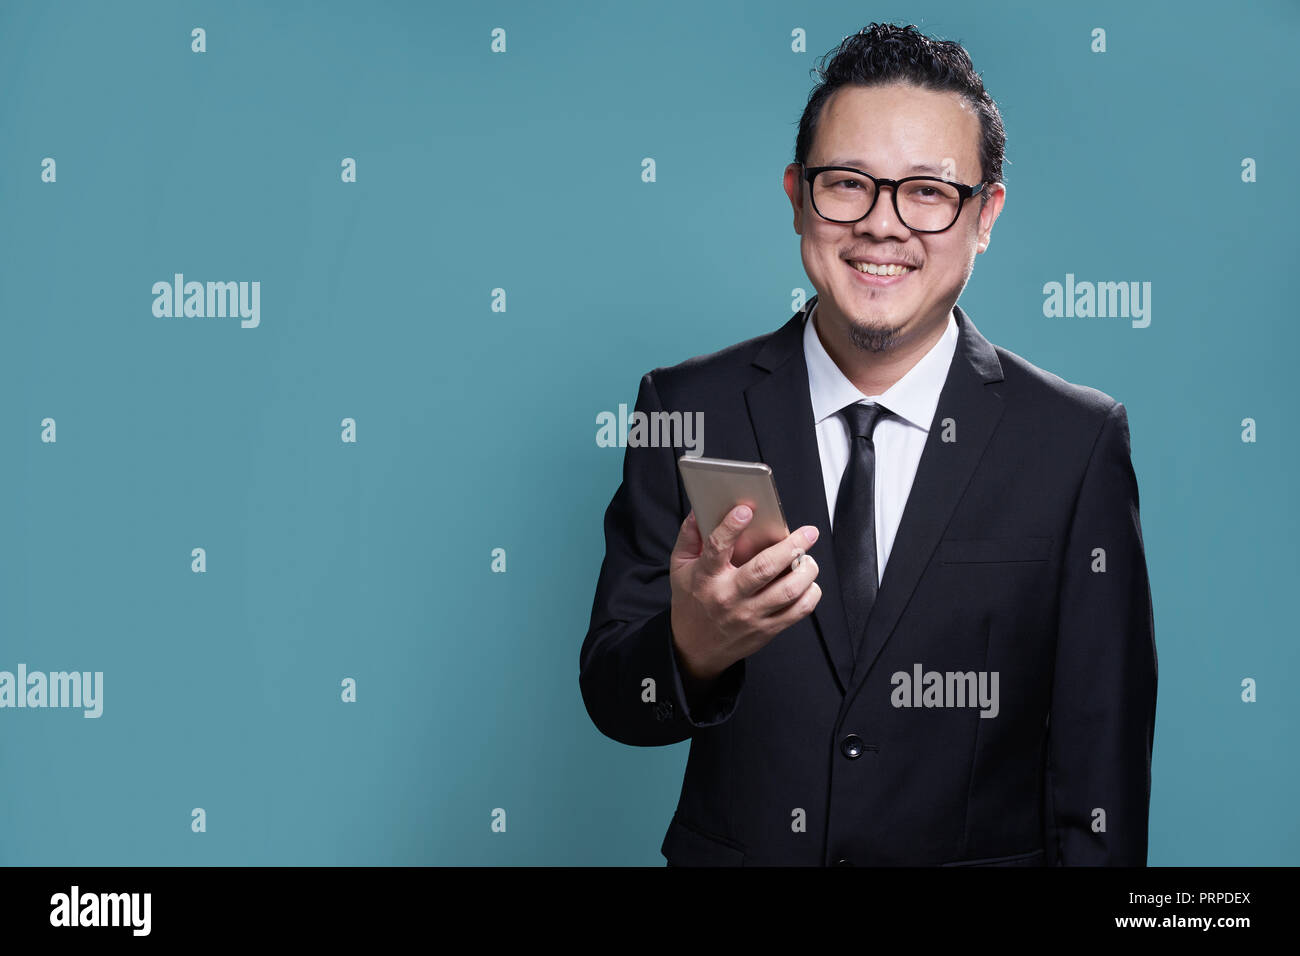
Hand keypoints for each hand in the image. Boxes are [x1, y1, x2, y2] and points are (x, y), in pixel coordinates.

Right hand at [669, 505, 821, 685]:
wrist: (696, 648)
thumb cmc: (692, 602)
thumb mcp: (680, 567)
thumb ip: (689, 537)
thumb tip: (699, 510)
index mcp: (706, 577)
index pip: (717, 548)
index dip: (731, 527)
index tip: (746, 510)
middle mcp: (729, 595)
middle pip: (764, 568)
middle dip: (791, 547)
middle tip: (808, 533)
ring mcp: (750, 614)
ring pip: (788, 591)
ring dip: (806, 571)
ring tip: (808, 559)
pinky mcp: (766, 629)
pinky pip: (798, 612)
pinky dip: (810, 594)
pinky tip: (807, 583)